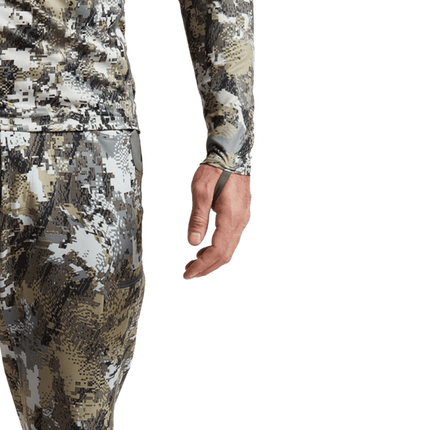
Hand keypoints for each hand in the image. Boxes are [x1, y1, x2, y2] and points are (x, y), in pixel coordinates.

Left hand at [181, 163, 251, 282]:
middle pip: (224, 255)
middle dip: (206, 268)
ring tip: (195, 266)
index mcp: (229, 218)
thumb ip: (197, 218)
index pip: (216, 251)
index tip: (187, 273)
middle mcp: (239, 222)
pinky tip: (205, 251)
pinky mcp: (240, 217)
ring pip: (229, 250)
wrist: (231, 155)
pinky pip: (231, 241)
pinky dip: (218, 251)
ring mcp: (242, 220)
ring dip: (212, 261)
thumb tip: (193, 242)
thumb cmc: (215, 170)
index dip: (201, 265)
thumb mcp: (201, 192)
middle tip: (189, 275)